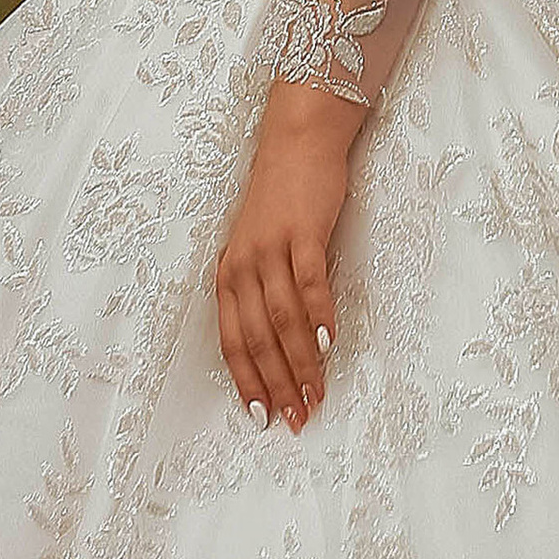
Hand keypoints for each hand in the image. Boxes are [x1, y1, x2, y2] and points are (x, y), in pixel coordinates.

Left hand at [216, 82, 357, 430]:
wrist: (298, 141)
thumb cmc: (281, 199)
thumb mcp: (257, 248)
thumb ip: (261, 292)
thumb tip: (279, 348)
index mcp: (228, 274)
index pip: (231, 341)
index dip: (248, 382)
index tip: (264, 416)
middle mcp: (243, 264)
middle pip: (257, 338)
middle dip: (278, 383)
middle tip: (297, 417)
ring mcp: (271, 247)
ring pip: (283, 319)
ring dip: (302, 362)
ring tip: (318, 392)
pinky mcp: (302, 232)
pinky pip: (310, 283)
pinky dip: (320, 317)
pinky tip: (330, 344)